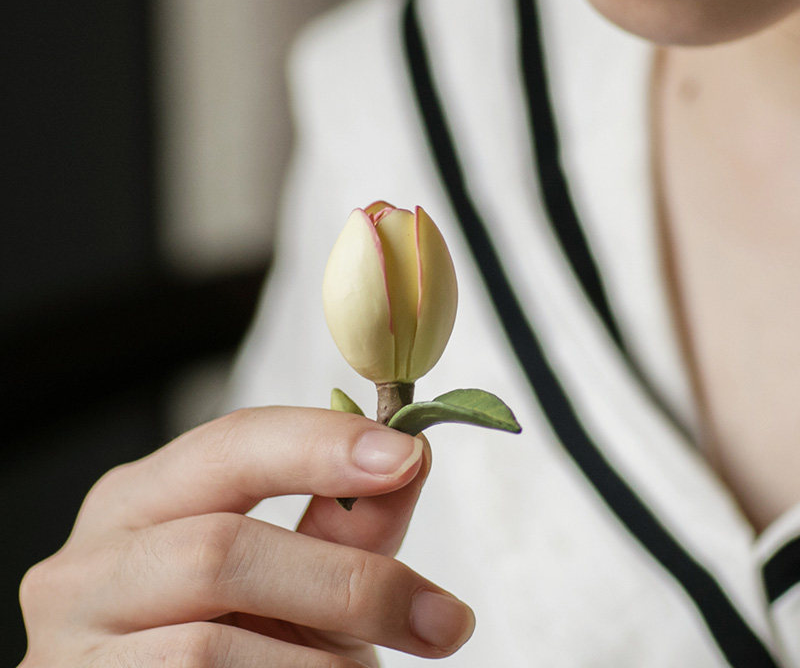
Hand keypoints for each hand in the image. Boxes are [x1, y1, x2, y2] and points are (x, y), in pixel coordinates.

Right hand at [19, 406, 474, 665]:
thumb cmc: (222, 639)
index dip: (322, 445)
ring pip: (210, 650)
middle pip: (221, 550)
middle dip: (346, 585)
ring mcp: (70, 651)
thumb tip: (409, 458)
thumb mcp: (280, 576)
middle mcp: (86, 566)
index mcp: (137, 501)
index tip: (409, 457)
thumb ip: (338, 526)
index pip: (230, 444)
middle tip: (441, 620)